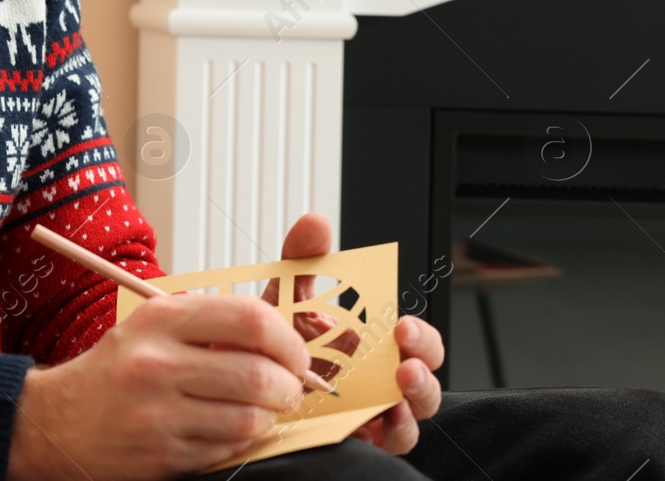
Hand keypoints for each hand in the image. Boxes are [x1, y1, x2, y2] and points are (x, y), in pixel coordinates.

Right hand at [6, 290, 312, 480]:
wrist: (57, 422)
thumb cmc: (115, 370)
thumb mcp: (153, 326)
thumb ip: (211, 323)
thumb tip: (281, 335)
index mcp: (160, 319)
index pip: (248, 318)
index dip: (286, 338)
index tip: (293, 352)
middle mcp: (157, 363)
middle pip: (258, 372)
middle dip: (289, 385)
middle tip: (289, 387)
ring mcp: (158, 413)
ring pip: (250, 417)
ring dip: (269, 416)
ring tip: (261, 409)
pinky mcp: (162, 455)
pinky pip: (228, 447)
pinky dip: (240, 439)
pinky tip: (227, 428)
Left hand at [265, 213, 445, 455]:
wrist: (238, 381)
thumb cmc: (272, 342)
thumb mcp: (285, 296)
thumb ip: (302, 260)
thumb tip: (316, 223)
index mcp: (371, 343)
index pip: (415, 339)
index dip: (420, 334)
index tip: (403, 326)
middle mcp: (378, 378)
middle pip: (425, 374)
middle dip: (425, 363)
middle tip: (405, 353)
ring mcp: (371, 410)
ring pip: (415, 412)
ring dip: (417, 398)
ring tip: (400, 386)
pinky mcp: (357, 436)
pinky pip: (390, 441)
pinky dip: (394, 432)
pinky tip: (382, 419)